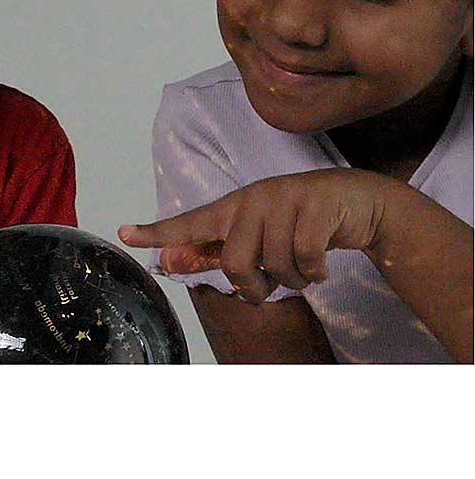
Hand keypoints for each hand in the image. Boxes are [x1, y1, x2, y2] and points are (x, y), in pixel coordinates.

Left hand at [119, 168, 401, 303]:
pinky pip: (306, 257)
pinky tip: (322, 262)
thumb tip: (173, 263)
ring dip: (294, 280)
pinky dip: (316, 272)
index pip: (190, 222)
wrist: (358, 202)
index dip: (157, 231)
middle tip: (272, 285)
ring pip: (275, 265)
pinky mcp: (315, 204)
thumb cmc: (300, 223)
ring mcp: (284, 197)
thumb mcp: (259, 235)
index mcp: (233, 207)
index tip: (124, 234)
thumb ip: (218, 250)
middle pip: (235, 262)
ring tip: (304, 266)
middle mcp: (253, 198)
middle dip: (255, 286)